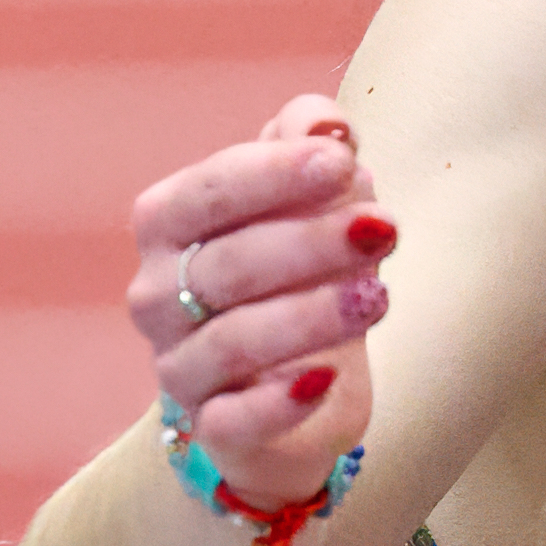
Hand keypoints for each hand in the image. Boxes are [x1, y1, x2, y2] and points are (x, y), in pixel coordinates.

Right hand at [129, 91, 392, 505]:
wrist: (296, 384)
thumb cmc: (298, 273)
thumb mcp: (313, 203)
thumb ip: (313, 151)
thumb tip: (326, 119)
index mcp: (171, 225)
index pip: (208, 191)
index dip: (273, 174)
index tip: (344, 160)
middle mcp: (159, 294)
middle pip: (227, 264)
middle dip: (308, 242)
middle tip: (385, 227)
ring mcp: (180, 364)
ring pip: (233, 341)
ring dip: (309, 315)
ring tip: (378, 295)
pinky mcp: (212, 426)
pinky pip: (232, 419)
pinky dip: (277, 402)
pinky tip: (325, 380)